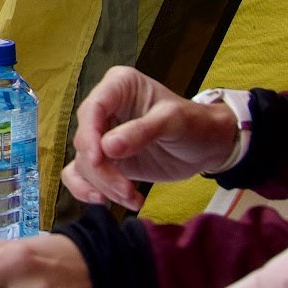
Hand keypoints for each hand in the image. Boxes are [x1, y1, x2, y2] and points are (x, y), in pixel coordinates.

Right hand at [62, 66, 239, 209]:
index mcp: (119, 86)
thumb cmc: (194, 123)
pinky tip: (107, 200)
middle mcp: (105, 109)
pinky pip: (81, 175)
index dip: (90, 134)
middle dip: (102, 169)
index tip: (98, 159)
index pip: (93, 108)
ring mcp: (102, 136)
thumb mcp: (173, 121)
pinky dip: (88, 190)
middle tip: (125, 189)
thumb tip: (107, 147)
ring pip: (84, 162)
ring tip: (131, 197)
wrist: (206, 147)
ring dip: (103, 185)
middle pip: (85, 140)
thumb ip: (142, 131)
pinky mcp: (104, 160)